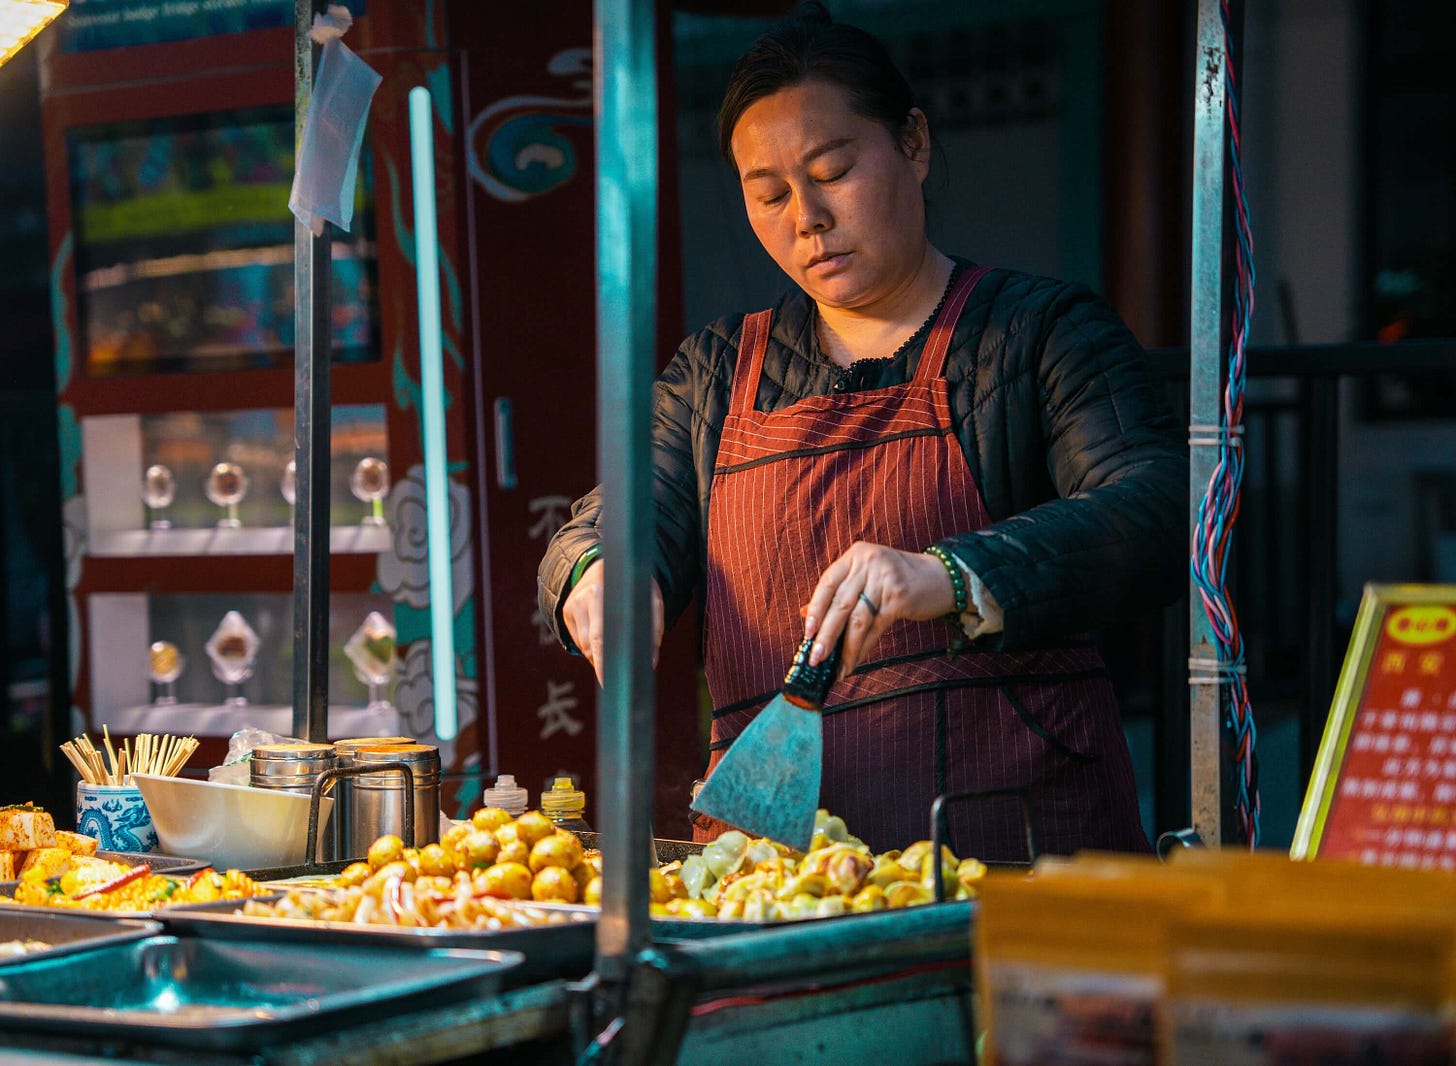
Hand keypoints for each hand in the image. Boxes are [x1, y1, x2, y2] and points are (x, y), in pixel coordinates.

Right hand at [561, 562, 664, 686]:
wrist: (605, 563)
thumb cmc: (633, 586)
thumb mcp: (650, 599)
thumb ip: (653, 629)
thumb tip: (651, 662)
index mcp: (601, 593)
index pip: (599, 637)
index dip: (604, 662)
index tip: (609, 682)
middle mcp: (582, 598)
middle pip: (589, 645)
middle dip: (601, 666)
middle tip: (611, 681)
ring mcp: (572, 605)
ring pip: (584, 646)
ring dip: (599, 655)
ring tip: (614, 650)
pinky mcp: (566, 610)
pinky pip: (578, 639)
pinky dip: (591, 646)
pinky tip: (602, 637)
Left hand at [803, 542, 957, 674]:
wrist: (941, 577)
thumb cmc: (898, 579)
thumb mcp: (866, 577)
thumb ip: (838, 592)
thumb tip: (806, 614)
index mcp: (855, 556)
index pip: (827, 583)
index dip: (815, 608)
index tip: (807, 632)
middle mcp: (868, 564)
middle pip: (840, 604)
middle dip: (826, 635)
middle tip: (815, 658)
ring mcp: (885, 580)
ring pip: (858, 620)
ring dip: (845, 648)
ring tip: (836, 668)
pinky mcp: (899, 598)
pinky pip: (876, 628)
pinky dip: (864, 648)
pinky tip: (855, 662)